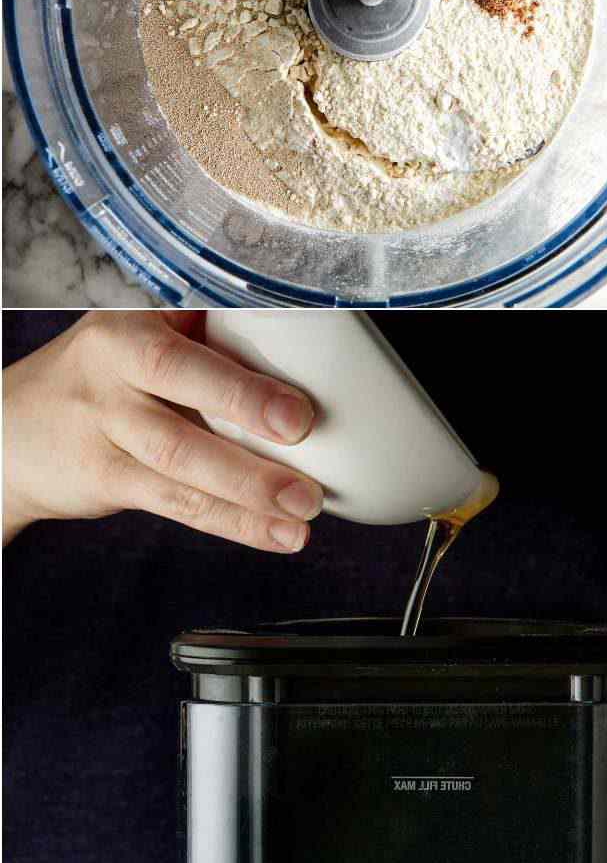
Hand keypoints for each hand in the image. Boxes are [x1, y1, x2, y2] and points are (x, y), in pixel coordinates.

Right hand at [3, 311, 322, 551]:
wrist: (12, 429)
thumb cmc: (110, 375)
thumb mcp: (147, 337)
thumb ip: (213, 342)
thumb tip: (321, 352)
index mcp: (132, 329)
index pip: (187, 358)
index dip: (243, 389)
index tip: (300, 415)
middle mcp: (111, 375)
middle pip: (180, 409)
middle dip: (248, 437)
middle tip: (308, 466)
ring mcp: (103, 429)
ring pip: (182, 465)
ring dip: (250, 494)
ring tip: (304, 513)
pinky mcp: (104, 478)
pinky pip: (176, 502)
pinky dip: (232, 521)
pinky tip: (275, 533)